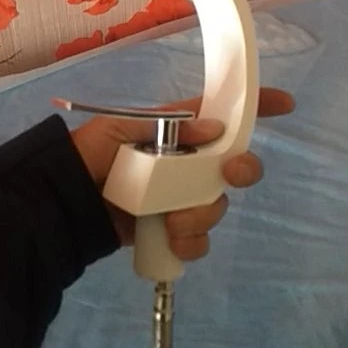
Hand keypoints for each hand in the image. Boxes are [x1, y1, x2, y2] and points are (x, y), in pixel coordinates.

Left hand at [72, 88, 293, 259]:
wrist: (63, 203)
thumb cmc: (89, 155)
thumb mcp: (121, 129)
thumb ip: (168, 127)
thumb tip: (215, 130)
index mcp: (177, 132)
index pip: (221, 114)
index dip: (255, 108)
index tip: (285, 105)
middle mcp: (186, 164)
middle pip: (234, 165)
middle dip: (242, 170)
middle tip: (230, 173)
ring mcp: (181, 198)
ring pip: (217, 205)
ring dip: (201, 214)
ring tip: (171, 220)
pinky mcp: (172, 231)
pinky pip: (199, 240)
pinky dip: (190, 242)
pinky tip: (171, 239)